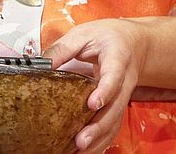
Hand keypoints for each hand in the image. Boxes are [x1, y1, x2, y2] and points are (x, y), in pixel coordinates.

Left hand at [44, 19, 149, 153]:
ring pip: (115, 122)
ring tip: (79, 152)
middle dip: (99, 127)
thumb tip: (41, 64)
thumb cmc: (109, 37)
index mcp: (118, 58)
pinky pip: (112, 127)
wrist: (135, 44)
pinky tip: (84, 151)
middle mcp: (124, 81)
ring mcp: (123, 97)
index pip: (114, 76)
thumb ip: (64, 48)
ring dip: (99, 140)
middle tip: (81, 141)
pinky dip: (100, 142)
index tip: (92, 104)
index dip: (105, 91)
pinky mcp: (118, 107)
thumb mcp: (85, 33)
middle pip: (116, 108)